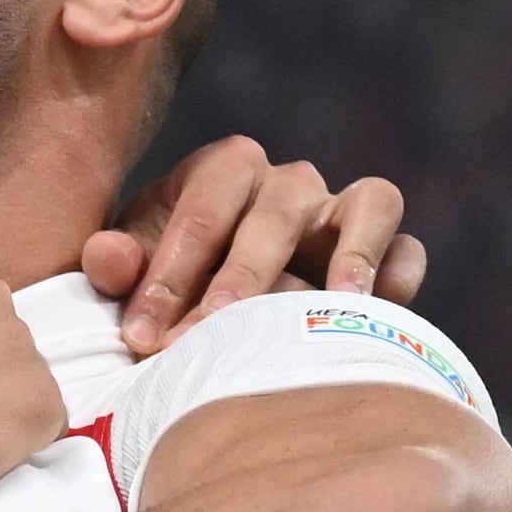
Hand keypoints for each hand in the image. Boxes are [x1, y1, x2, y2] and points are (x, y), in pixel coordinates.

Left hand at [80, 136, 423, 354]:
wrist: (227, 314)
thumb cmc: (174, 288)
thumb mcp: (135, 278)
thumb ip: (118, 266)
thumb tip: (106, 259)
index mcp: (218, 175)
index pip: (199, 210)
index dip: (168, 275)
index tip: (141, 337)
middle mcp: (284, 182)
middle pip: (275, 212)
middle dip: (239, 279)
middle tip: (209, 337)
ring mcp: (340, 210)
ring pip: (363, 204)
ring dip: (349, 252)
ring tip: (327, 305)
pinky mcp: (387, 246)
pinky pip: (405, 244)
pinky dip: (396, 271)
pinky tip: (375, 308)